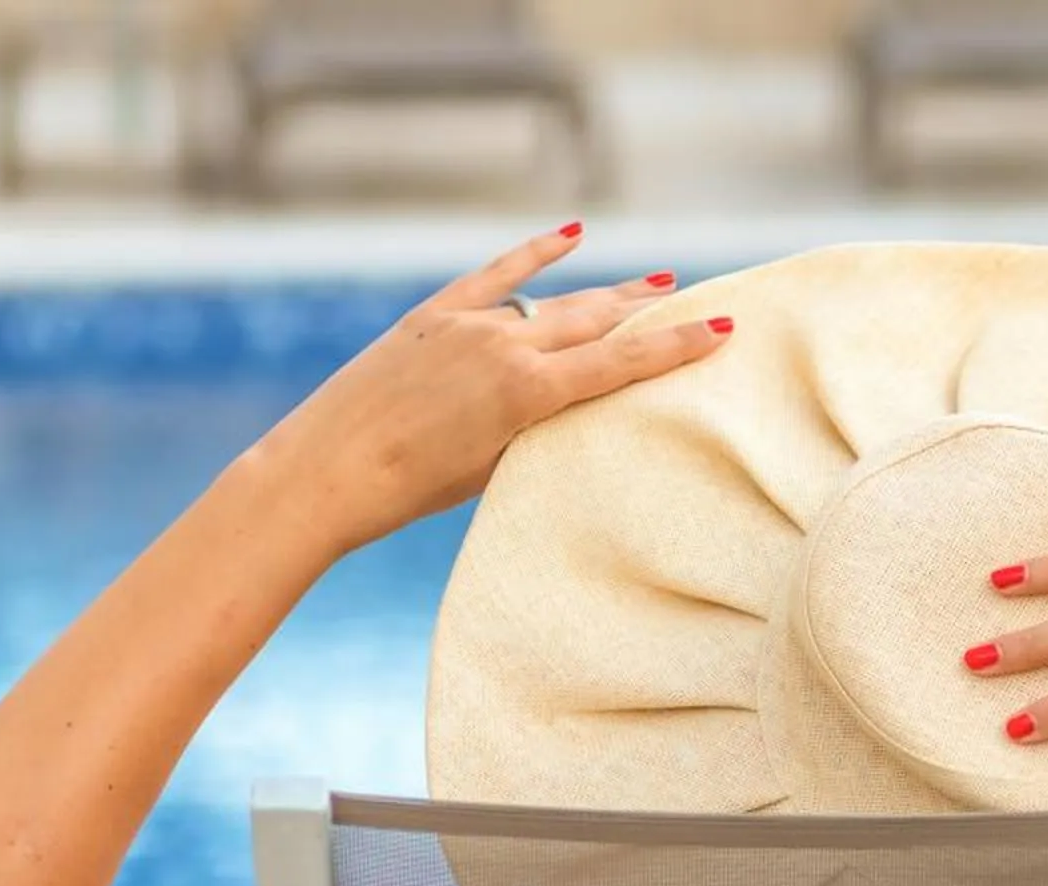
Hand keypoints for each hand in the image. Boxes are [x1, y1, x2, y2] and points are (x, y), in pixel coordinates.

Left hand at [257, 225, 732, 556]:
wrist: (326, 470)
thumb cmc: (411, 490)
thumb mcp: (496, 467)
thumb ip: (537, 425)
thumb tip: (569, 395)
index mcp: (527, 392)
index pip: (619, 362)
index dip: (675, 347)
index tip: (721, 331)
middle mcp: (505, 346)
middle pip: (595, 319)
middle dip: (651, 312)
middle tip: (699, 302)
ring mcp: (468, 325)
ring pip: (554, 300)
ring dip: (606, 293)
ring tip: (655, 283)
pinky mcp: (433, 316)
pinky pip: (496, 277)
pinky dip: (533, 254)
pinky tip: (570, 233)